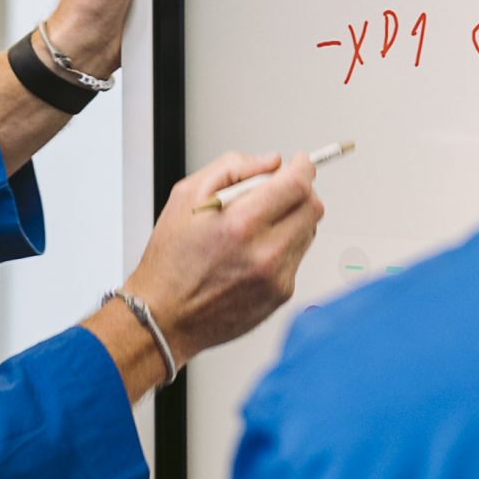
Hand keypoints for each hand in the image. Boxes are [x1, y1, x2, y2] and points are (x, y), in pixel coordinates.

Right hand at [126, 151, 324, 363]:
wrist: (166, 316)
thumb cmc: (171, 260)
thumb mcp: (186, 196)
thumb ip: (232, 168)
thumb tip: (271, 162)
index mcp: (240, 224)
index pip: (296, 185)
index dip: (303, 167)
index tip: (300, 162)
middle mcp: (264, 254)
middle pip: (312, 208)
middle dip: (301, 191)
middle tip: (278, 190)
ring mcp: (276, 277)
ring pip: (308, 232)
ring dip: (292, 219)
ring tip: (257, 226)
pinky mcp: (281, 295)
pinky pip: (297, 257)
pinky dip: (283, 246)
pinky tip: (253, 252)